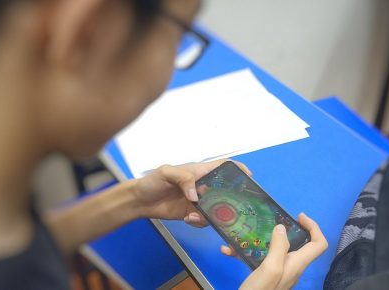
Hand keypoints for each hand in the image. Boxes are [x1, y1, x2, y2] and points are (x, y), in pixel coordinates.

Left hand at [131, 159, 251, 226]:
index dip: (237, 169)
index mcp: (200, 172)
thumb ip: (183, 178)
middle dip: (231, 199)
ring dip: (212, 214)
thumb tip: (196, 195)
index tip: (248, 177)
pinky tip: (187, 218)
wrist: (140, 201)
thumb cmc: (153, 181)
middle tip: (231, 207)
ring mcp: (199, 201)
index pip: (223, 166)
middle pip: (225, 190)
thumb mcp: (167, 173)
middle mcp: (203, 186)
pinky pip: (205, 220)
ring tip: (195, 214)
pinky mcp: (193, 214)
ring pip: (217, 209)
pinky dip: (199, 222)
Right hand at [222, 213, 327, 289]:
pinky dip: (246, 253)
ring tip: (245, 233)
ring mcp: (278, 272)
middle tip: (270, 220)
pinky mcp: (265, 277)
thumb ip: (279, 247)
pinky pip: (259, 259)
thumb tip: (282, 228)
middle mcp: (291, 267)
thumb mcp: (270, 268)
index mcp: (296, 264)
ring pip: (275, 250)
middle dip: (286, 229)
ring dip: (260, 240)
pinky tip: (228, 250)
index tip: (298, 216)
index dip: (313, 227)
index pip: (319, 244)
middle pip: (299, 244)